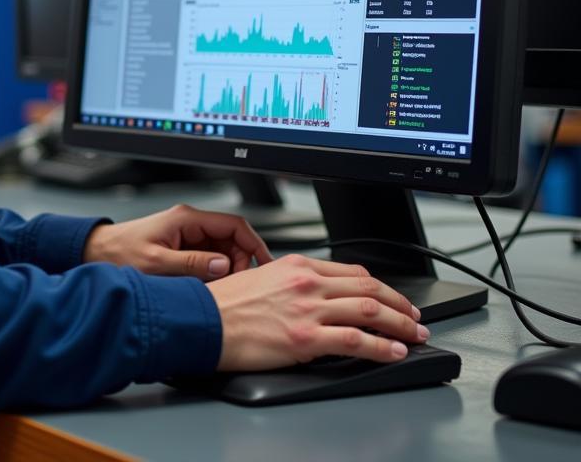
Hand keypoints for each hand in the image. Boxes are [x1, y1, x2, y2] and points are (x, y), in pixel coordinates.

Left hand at [82, 203, 271, 280]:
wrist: (98, 254)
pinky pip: (210, 258)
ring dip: (229, 269)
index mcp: (187, 219)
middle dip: (241, 260)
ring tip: (224, 289)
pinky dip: (216, 273)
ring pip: (223, 250)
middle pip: (232, 238)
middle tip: (239, 284)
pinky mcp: (183, 248)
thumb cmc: (120, 254)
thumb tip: (224, 266)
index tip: (265, 262)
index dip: (254, 243)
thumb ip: (192, 264)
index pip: (234, 224)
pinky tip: (212, 287)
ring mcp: (188, 236)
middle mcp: (190, 224)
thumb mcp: (157, 263)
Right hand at [206, 255, 427, 369]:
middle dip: (399, 304)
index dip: (380, 286)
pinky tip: (394, 352)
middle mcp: (307, 282)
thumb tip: (312, 295)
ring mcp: (309, 309)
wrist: (203, 320)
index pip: (351, 272)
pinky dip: (382, 347)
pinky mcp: (306, 338)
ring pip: (370, 311)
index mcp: (297, 266)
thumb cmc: (224, 303)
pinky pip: (356, 341)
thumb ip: (291, 283)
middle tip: (415, 318)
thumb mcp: (261, 278)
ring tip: (414, 335)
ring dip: (400, 325)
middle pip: (369, 288)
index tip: (391, 297)